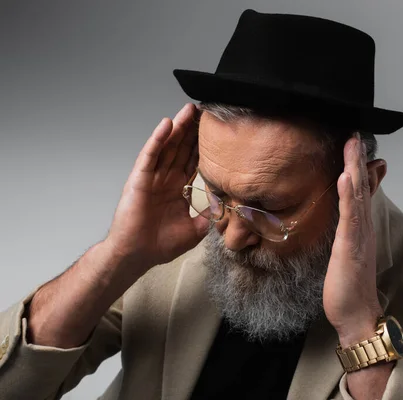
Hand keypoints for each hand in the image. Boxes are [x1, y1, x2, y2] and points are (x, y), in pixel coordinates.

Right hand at [105, 103, 208, 272]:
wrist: (137, 255)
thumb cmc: (159, 245)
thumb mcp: (195, 230)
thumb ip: (208, 216)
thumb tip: (225, 209)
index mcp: (177, 189)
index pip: (193, 162)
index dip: (204, 147)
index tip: (216, 132)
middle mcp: (165, 179)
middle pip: (182, 149)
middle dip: (193, 130)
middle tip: (205, 111)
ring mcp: (152, 177)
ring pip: (168, 146)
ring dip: (178, 127)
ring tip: (189, 109)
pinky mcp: (139, 178)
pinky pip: (150, 155)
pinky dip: (158, 139)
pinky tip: (167, 125)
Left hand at [323, 133, 382, 345]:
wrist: (357, 313)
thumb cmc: (351, 284)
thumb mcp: (349, 251)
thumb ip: (348, 231)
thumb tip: (345, 216)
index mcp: (360, 226)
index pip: (362, 190)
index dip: (360, 166)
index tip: (357, 144)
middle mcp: (363, 226)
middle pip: (362, 186)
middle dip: (358, 159)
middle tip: (356, 135)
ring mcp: (359, 235)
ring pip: (358, 195)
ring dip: (355, 168)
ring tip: (352, 145)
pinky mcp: (351, 246)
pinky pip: (350, 216)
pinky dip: (348, 195)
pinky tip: (345, 177)